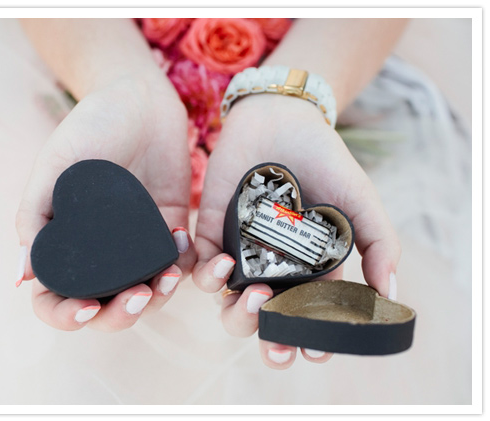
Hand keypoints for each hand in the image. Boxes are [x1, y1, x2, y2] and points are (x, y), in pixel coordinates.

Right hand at [15, 74, 196, 330]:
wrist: (137, 99)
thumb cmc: (89, 128)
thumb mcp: (53, 167)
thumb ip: (34, 217)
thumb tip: (23, 278)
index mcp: (66, 243)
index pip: (57, 298)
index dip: (66, 315)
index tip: (85, 308)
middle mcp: (101, 251)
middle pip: (107, 306)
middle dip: (121, 314)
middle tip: (136, 297)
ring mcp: (137, 243)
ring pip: (147, 292)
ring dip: (158, 296)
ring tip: (166, 278)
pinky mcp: (170, 228)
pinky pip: (181, 261)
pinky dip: (184, 263)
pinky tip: (181, 241)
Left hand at [193, 94, 400, 368]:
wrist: (284, 120)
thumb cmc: (325, 161)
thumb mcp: (360, 201)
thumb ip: (378, 244)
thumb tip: (389, 294)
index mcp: (307, 271)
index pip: (306, 318)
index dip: (310, 339)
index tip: (315, 349)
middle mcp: (271, 268)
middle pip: (263, 321)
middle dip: (269, 340)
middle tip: (278, 344)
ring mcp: (240, 252)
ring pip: (227, 303)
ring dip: (237, 312)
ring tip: (258, 295)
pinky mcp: (210, 230)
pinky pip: (199, 264)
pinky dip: (206, 272)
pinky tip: (222, 262)